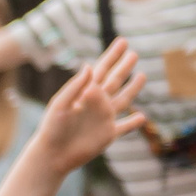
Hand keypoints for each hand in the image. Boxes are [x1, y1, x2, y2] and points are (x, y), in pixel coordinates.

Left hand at [32, 37, 145, 176]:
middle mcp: (95, 103)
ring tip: (142, 76)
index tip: (122, 41)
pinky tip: (142, 117)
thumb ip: (75, 86)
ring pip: (123, 100)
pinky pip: (124, 128)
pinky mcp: (108, 135)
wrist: (52, 154)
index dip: (112, 56)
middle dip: (123, 67)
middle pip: (114, 81)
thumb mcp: (61, 104)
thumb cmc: (52, 128)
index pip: (101, 70)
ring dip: (132, 89)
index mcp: (84, 93)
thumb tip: (90, 65)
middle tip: (133, 53)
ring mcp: (103, 119)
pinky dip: (133, 123)